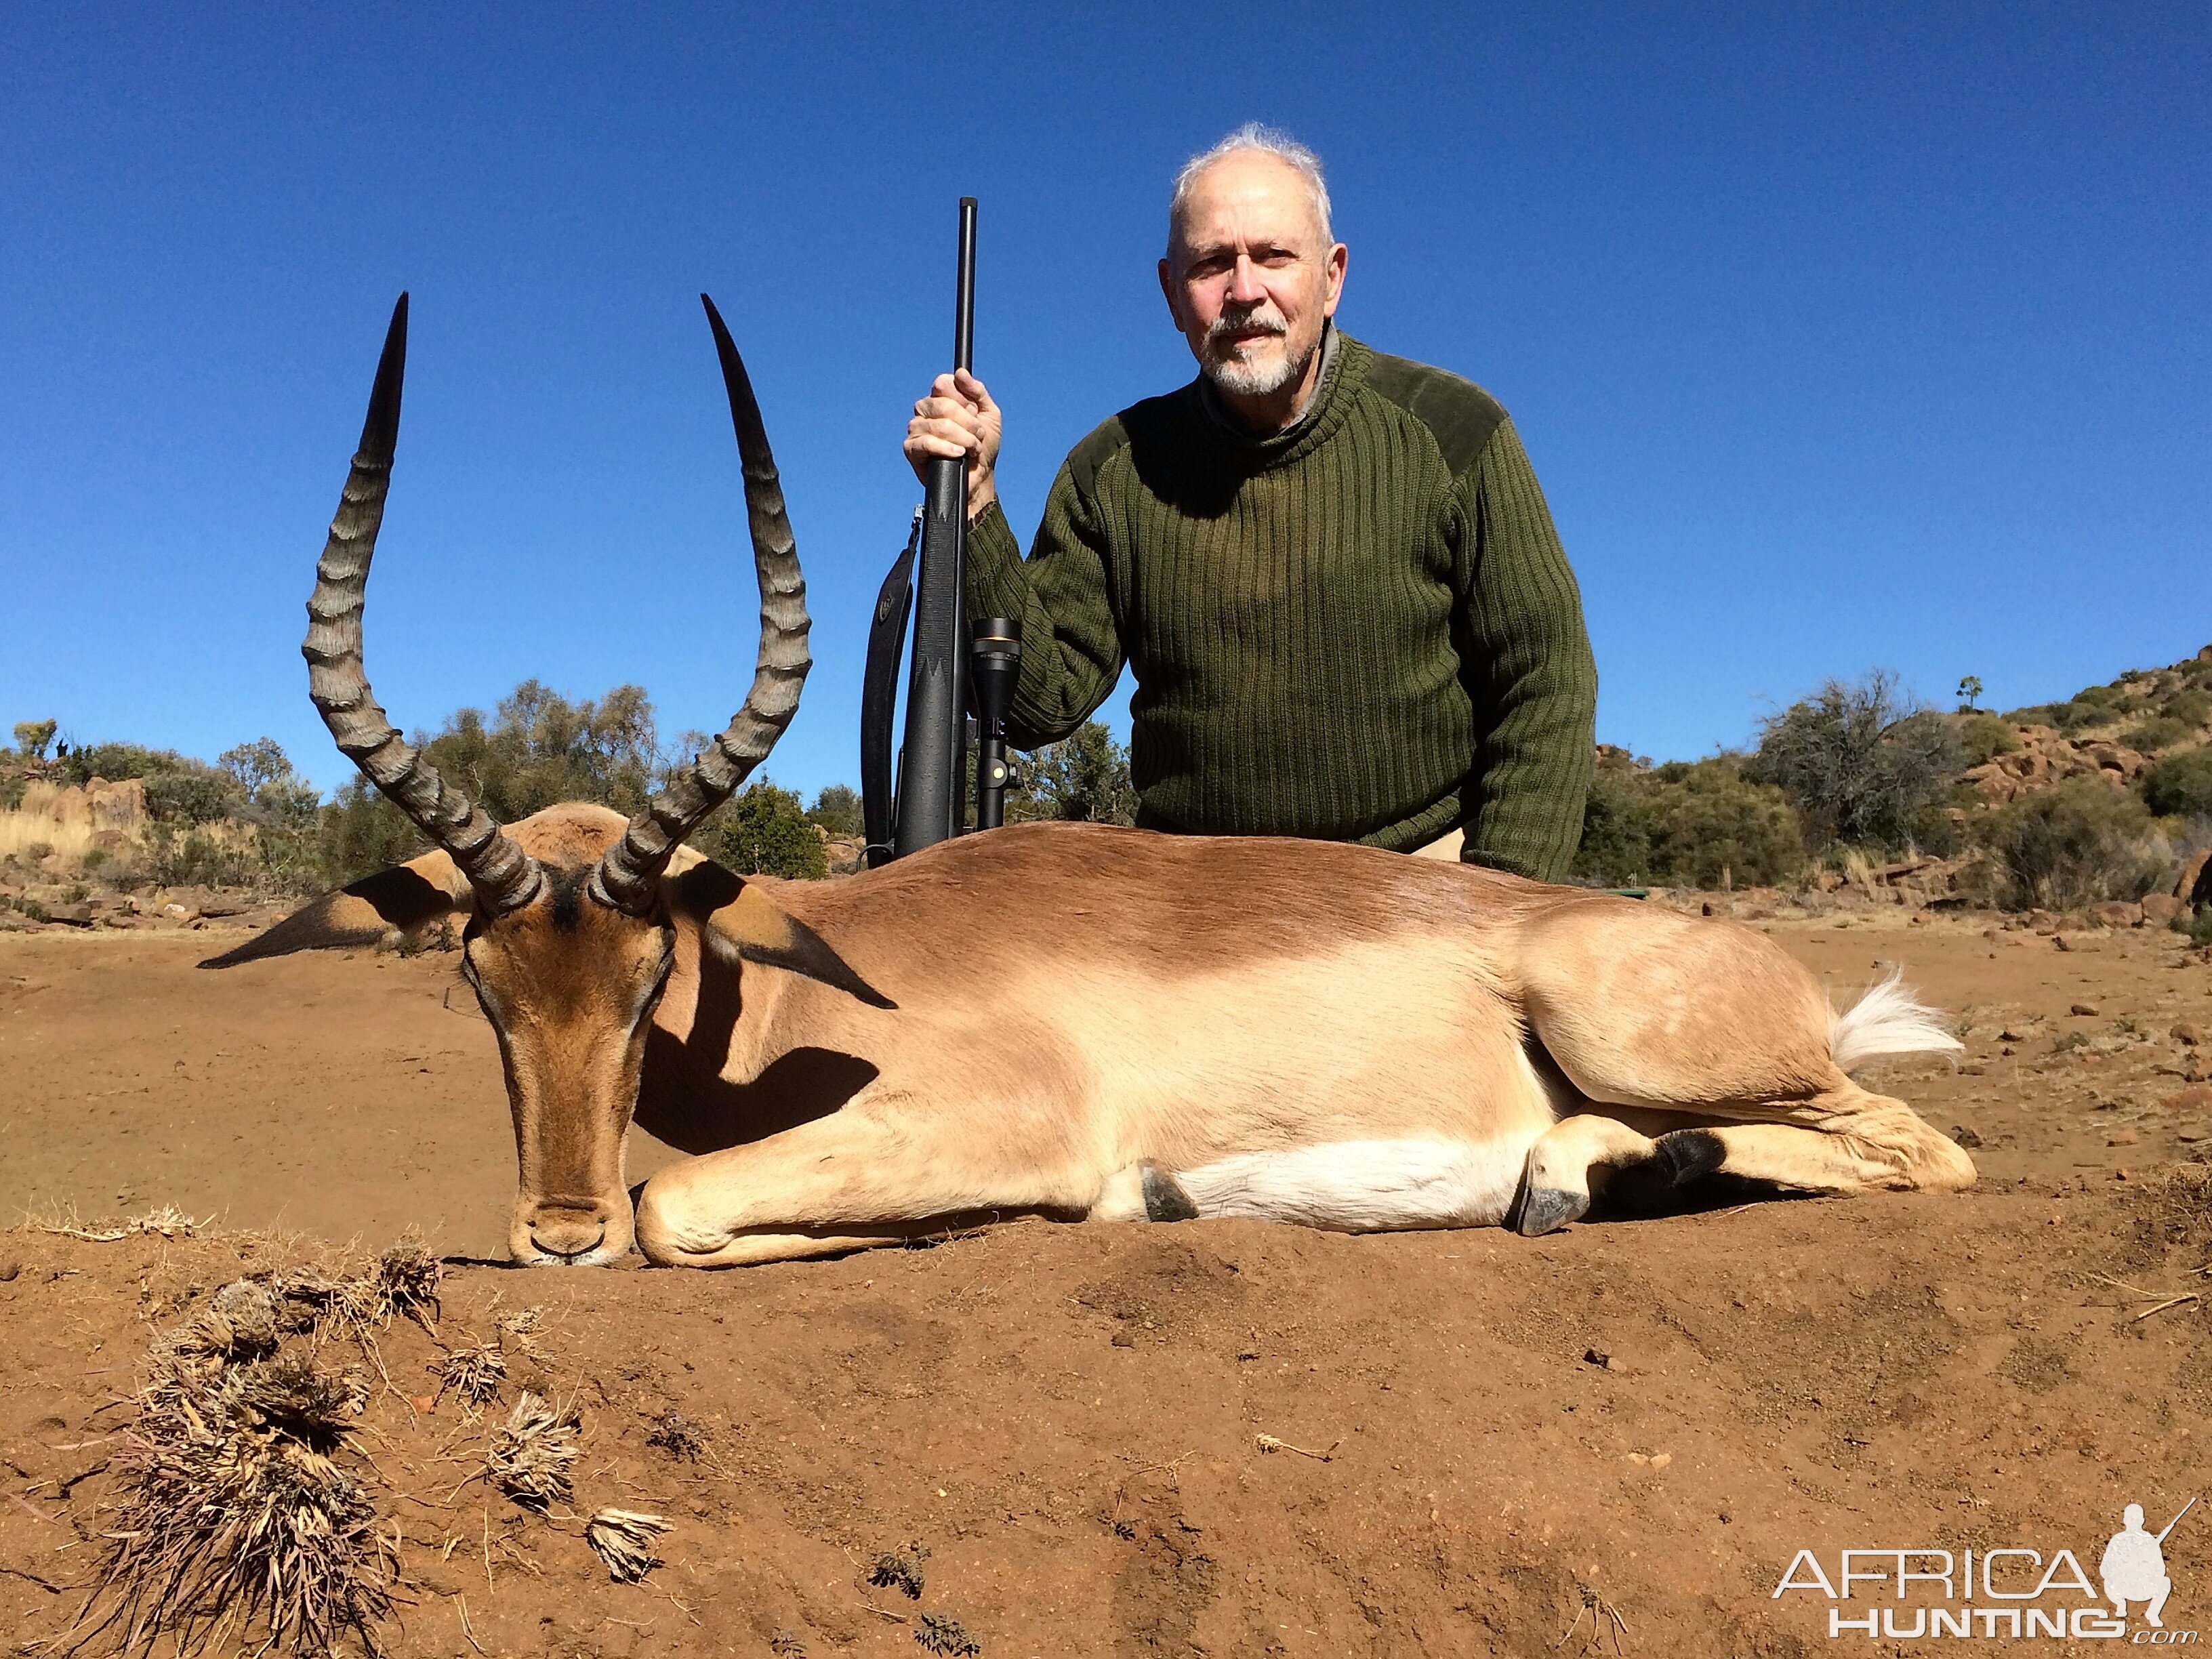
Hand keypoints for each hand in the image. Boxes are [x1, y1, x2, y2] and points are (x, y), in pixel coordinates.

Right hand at [903, 369, 1001, 518]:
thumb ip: (978, 392)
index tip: (975, 412)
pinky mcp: (911, 450)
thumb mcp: (990, 415)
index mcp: (941, 399)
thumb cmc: (984, 447)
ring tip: (971, 449)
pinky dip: (946, 448)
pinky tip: (958, 454)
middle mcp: (925, 411)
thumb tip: (960, 372)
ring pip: (939, 424)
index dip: (963, 399)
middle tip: (977, 436)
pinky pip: (926, 442)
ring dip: (963, 438)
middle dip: (968, 422)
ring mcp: (916, 429)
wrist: (980, 478)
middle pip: (943, 404)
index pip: (943, 384)